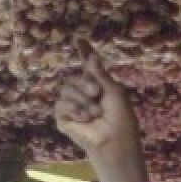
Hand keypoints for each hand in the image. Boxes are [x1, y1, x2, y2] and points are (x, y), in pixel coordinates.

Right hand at [55, 47, 140, 164]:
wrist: (114, 140)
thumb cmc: (120, 118)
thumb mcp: (114, 92)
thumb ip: (100, 74)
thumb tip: (92, 55)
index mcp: (97, 84)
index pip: (87, 65)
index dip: (83, 52)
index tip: (79, 40)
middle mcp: (82, 93)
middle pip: (72, 76)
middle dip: (85, 83)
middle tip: (96, 93)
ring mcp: (71, 106)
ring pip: (65, 89)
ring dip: (82, 100)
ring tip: (94, 113)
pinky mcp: (63, 119)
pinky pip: (60, 105)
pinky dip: (74, 110)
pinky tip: (84, 118)